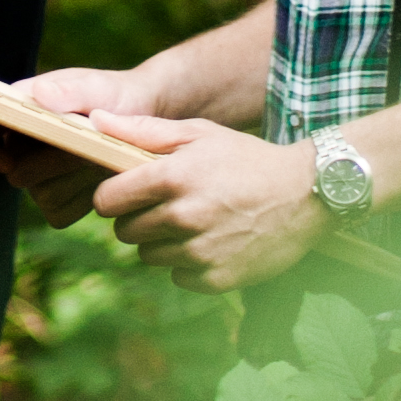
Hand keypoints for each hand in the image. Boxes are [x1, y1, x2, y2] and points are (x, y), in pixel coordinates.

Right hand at [0, 65, 152, 227]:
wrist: (144, 121)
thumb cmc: (113, 95)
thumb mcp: (96, 86)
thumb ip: (68, 89)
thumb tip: (38, 94)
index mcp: (17, 111)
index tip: (6, 161)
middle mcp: (21, 146)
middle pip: (16, 173)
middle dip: (52, 164)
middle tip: (87, 150)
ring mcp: (39, 177)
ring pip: (41, 196)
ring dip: (74, 181)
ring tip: (100, 159)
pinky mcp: (59, 201)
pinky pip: (60, 214)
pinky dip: (84, 201)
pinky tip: (101, 181)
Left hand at [90, 113, 321, 292]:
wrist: (305, 195)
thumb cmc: (247, 159)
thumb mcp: (199, 133)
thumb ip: (143, 130)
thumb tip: (94, 121)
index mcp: (172, 178)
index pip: (106, 201)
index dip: (110, 197)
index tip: (125, 194)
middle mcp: (183, 217)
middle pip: (125, 232)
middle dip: (137, 219)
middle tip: (165, 207)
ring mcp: (200, 252)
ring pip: (149, 257)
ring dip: (162, 243)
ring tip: (192, 223)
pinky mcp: (217, 279)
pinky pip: (178, 278)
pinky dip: (188, 265)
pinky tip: (210, 243)